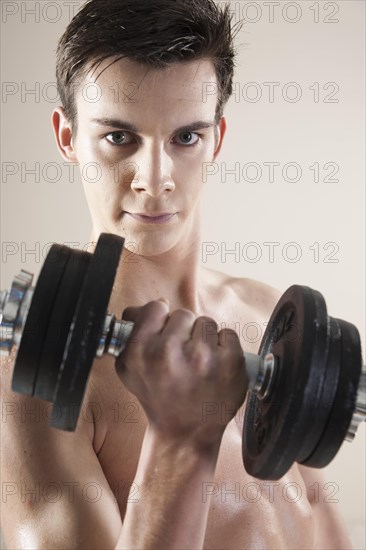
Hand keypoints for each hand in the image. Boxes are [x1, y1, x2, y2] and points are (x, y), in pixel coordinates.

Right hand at [115, 300, 247, 449]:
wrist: (185, 431)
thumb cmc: (158, 397)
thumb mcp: (131, 368)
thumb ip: (132, 332)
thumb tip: (137, 309)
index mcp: (142, 351)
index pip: (156, 308)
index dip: (162, 320)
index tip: (166, 334)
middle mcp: (169, 352)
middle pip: (183, 315)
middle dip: (184, 332)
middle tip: (182, 356)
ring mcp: (202, 356)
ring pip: (206, 323)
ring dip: (204, 339)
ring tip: (199, 363)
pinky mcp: (230, 362)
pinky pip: (228, 334)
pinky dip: (224, 347)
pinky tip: (215, 366)